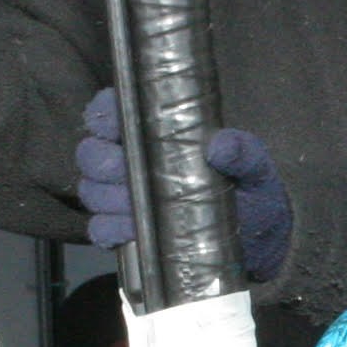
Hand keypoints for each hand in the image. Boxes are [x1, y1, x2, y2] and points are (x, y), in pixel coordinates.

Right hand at [78, 89, 291, 281]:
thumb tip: (222, 146)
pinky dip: (110, 230)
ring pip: (91, 190)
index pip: (112, 109)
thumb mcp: (253, 166)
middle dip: (102, 161)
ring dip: (106, 198)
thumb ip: (243, 152)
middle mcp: (132, 159)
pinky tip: (131, 231)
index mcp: (155, 131)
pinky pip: (100, 228)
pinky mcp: (126, 230)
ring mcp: (125, 196)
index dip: (104, 114)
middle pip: (91, 152)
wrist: (255, 237)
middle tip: (125, 171)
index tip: (115, 126)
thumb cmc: (250, 190)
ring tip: (134, 205)